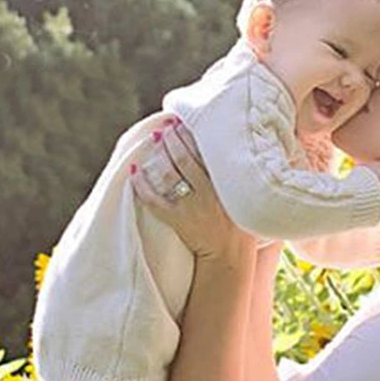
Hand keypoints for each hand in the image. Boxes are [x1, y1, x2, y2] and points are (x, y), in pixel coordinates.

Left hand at [129, 121, 252, 260]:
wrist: (229, 259)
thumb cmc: (241, 228)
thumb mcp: (244, 199)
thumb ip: (238, 178)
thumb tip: (234, 154)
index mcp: (226, 185)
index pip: (207, 152)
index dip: (195, 134)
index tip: (187, 121)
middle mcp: (208, 193)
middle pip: (185, 157)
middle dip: (174, 138)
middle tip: (167, 126)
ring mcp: (191, 206)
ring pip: (170, 173)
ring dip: (160, 153)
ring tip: (155, 138)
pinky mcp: (177, 220)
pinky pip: (154, 200)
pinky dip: (142, 185)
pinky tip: (135, 171)